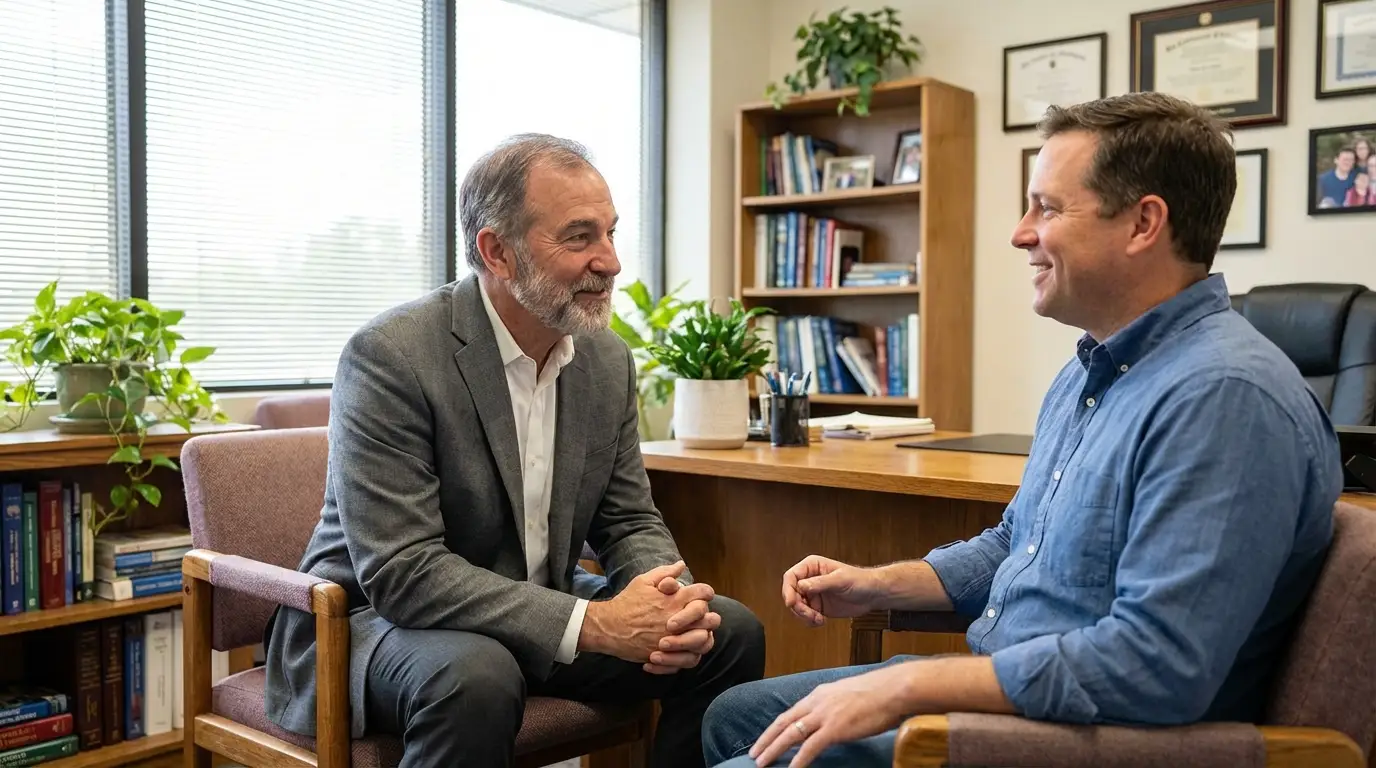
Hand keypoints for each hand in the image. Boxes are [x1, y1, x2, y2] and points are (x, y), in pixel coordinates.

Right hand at [580, 561, 714, 666]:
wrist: (609, 627)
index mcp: (674, 599)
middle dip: (708, 618)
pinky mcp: (667, 655)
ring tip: (694, 635)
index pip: (704, 593)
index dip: (705, 593)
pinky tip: (683, 649)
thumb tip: (681, 565)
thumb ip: (665, 572)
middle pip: (711, 619)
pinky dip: (690, 655)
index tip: (700, 597)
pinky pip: (689, 659)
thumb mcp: (643, 581)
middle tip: (701, 619)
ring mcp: (674, 638)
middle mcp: (678, 619)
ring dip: (702, 637)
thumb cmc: (627, 603)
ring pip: (704, 641)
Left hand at [749, 663, 913, 766]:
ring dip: (774, 749)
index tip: (764, 738)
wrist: (893, 690)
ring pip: (791, 734)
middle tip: (754, 754)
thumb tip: (828, 719)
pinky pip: (811, 747)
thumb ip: (833, 706)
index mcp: (819, 694)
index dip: (774, 727)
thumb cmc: (878, 693)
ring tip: (762, 763)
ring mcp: (824, 715)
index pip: (790, 712)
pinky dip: (798, 759)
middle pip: (784, 722)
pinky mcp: (835, 728)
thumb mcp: (847, 695)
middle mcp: (817, 702)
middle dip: (766, 739)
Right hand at [782, 555, 882, 624]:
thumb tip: (801, 585)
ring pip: (797, 607)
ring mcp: (813, 594)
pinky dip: (810, 621)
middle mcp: (810, 580)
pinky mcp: (818, 607)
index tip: (791, 603)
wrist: (872, 594)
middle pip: (791, 594)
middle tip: (810, 615)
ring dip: (804, 616)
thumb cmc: (860, 580)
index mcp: (812, 567)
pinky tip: (821, 621)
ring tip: (818, 619)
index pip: (791, 577)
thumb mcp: (840, 580)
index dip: (788, 590)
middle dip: (799, 607)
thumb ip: (820, 582)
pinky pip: (806, 616)